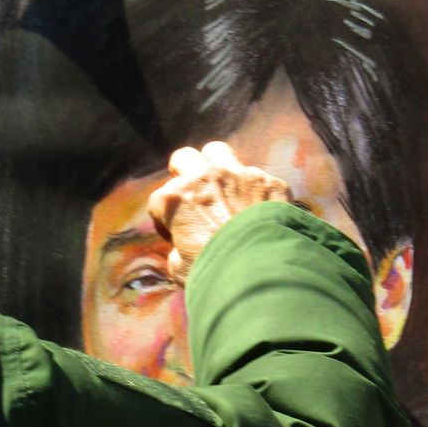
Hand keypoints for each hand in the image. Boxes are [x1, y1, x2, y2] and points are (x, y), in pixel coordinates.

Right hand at [146, 141, 292, 283]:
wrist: (263, 273)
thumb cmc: (215, 274)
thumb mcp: (181, 270)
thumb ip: (178, 252)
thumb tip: (183, 251)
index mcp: (174, 199)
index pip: (158, 201)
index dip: (165, 220)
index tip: (176, 236)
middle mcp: (203, 178)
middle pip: (184, 158)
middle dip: (185, 174)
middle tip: (194, 196)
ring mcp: (238, 175)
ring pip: (219, 152)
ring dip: (218, 168)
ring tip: (224, 190)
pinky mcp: (269, 183)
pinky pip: (259, 178)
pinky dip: (255, 193)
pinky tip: (261, 211)